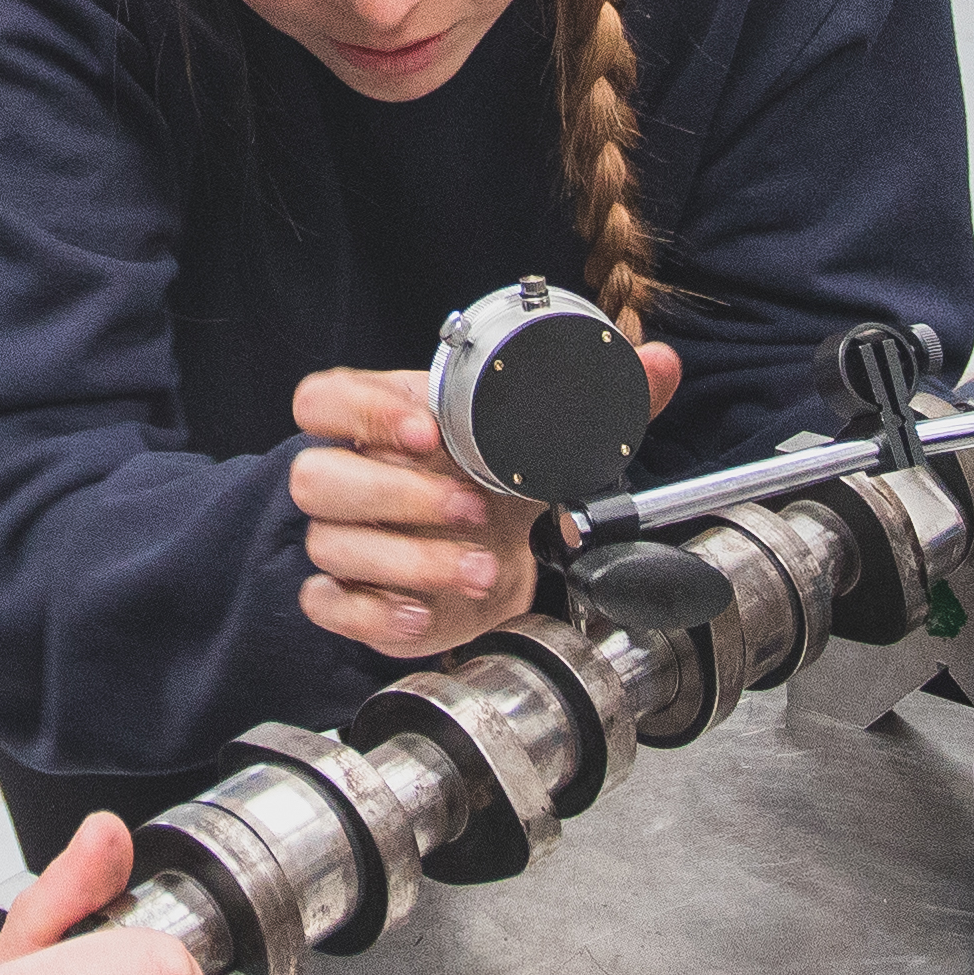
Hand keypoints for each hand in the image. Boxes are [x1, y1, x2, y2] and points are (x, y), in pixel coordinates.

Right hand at [281, 337, 679, 656]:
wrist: (493, 552)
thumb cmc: (492, 483)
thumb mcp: (535, 439)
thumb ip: (593, 400)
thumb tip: (657, 362)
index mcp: (380, 421)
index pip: (324, 400)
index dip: (364, 412)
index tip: (425, 432)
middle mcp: (349, 475)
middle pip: (317, 476)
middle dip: (397, 495)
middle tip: (471, 508)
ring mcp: (342, 539)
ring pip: (332, 544)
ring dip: (408, 559)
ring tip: (480, 568)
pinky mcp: (348, 597)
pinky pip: (328, 604)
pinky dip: (376, 612)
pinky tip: (423, 611)